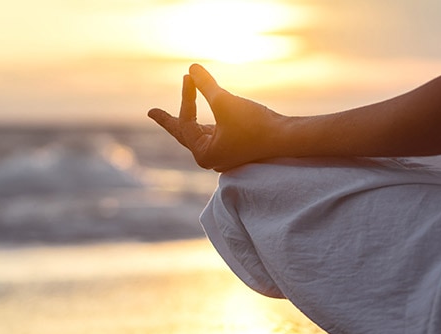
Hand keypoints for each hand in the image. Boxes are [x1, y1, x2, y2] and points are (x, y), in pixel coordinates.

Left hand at [148, 64, 284, 171]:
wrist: (287, 138)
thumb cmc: (255, 124)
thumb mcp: (225, 102)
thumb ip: (206, 86)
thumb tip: (192, 68)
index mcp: (203, 154)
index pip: (187, 121)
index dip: (187, 97)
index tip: (190, 77)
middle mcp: (209, 158)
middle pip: (185, 133)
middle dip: (169, 120)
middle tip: (152, 112)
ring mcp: (221, 155)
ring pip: (198, 133)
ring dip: (188, 119)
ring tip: (169, 117)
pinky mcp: (233, 148)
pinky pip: (211, 134)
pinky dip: (204, 123)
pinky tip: (196, 120)